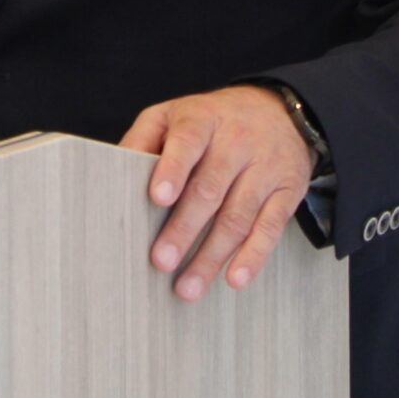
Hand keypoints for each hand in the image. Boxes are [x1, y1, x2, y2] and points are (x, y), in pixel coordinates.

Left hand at [119, 85, 312, 301]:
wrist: (278, 111)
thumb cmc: (211, 121)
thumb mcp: (174, 115)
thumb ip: (142, 139)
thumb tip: (111, 172)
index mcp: (203, 120)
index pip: (188, 141)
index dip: (172, 169)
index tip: (157, 197)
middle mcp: (237, 142)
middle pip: (210, 188)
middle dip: (184, 228)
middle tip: (161, 261)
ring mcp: (265, 167)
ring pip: (238, 215)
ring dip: (212, 255)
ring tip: (187, 286)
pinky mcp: (287, 191)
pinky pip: (270, 227)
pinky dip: (253, 256)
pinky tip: (235, 278)